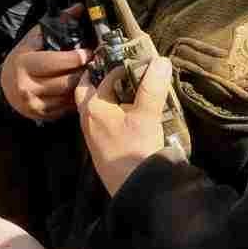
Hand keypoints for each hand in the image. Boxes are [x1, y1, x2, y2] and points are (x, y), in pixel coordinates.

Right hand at [0, 10, 88, 121]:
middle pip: (67, 81)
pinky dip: (76, 97)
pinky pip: (67, 107)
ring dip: (83, 85)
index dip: (75, 57)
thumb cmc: (22, 59)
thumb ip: (56, 23)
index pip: (55, 62)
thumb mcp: (33, 39)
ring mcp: (35, 104)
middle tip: (95, 63)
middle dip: (84, 71)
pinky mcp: (42, 116)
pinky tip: (79, 87)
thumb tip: (78, 8)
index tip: (88, 52)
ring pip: (69, 96)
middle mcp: (28, 86)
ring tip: (90, 74)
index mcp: (25, 65)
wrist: (5, 87)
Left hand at [76, 58, 173, 196]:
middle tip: (120, 71)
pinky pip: (101, 121)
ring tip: (127, 90)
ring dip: (107, 97)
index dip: (121, 67)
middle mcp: (87, 119)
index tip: (136, 62)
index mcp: (93, 107)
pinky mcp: (100, 146)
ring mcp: (91, 134)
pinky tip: (128, 115)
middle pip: (88, 91)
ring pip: (94, 107)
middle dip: (101, 80)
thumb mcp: (147, 115)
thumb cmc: (136, 149)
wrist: (134, 187)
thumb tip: (160, 61)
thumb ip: (152, 87)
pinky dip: (111, 112)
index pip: (105, 77)